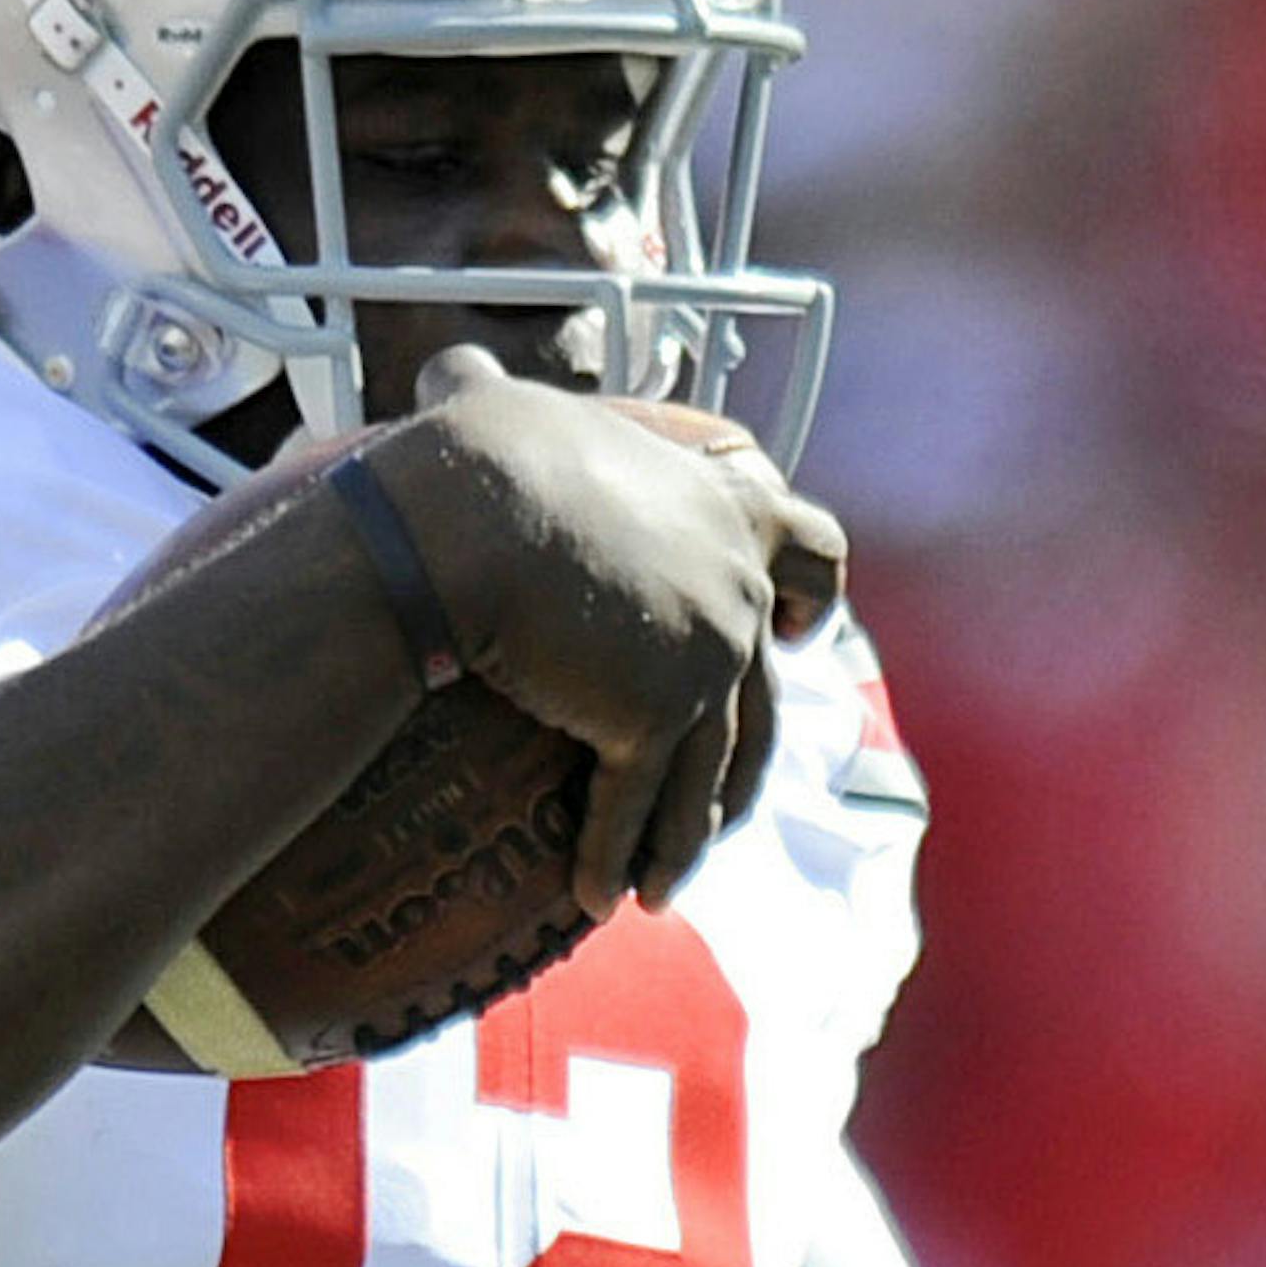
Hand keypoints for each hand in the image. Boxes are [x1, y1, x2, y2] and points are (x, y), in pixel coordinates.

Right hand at [377, 348, 846, 918]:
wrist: (459, 518)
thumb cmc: (475, 453)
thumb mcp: (507, 408)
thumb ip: (502, 398)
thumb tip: (446, 369)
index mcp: (725, 504)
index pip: (815, 547)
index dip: (819, 593)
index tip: (810, 632)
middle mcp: (737, 582)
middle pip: (767, 695)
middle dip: (747, 762)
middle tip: (723, 808)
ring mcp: (706, 652)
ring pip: (712, 770)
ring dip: (682, 836)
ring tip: (656, 885)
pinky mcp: (656, 715)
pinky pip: (638, 802)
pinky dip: (616, 854)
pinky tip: (596, 896)